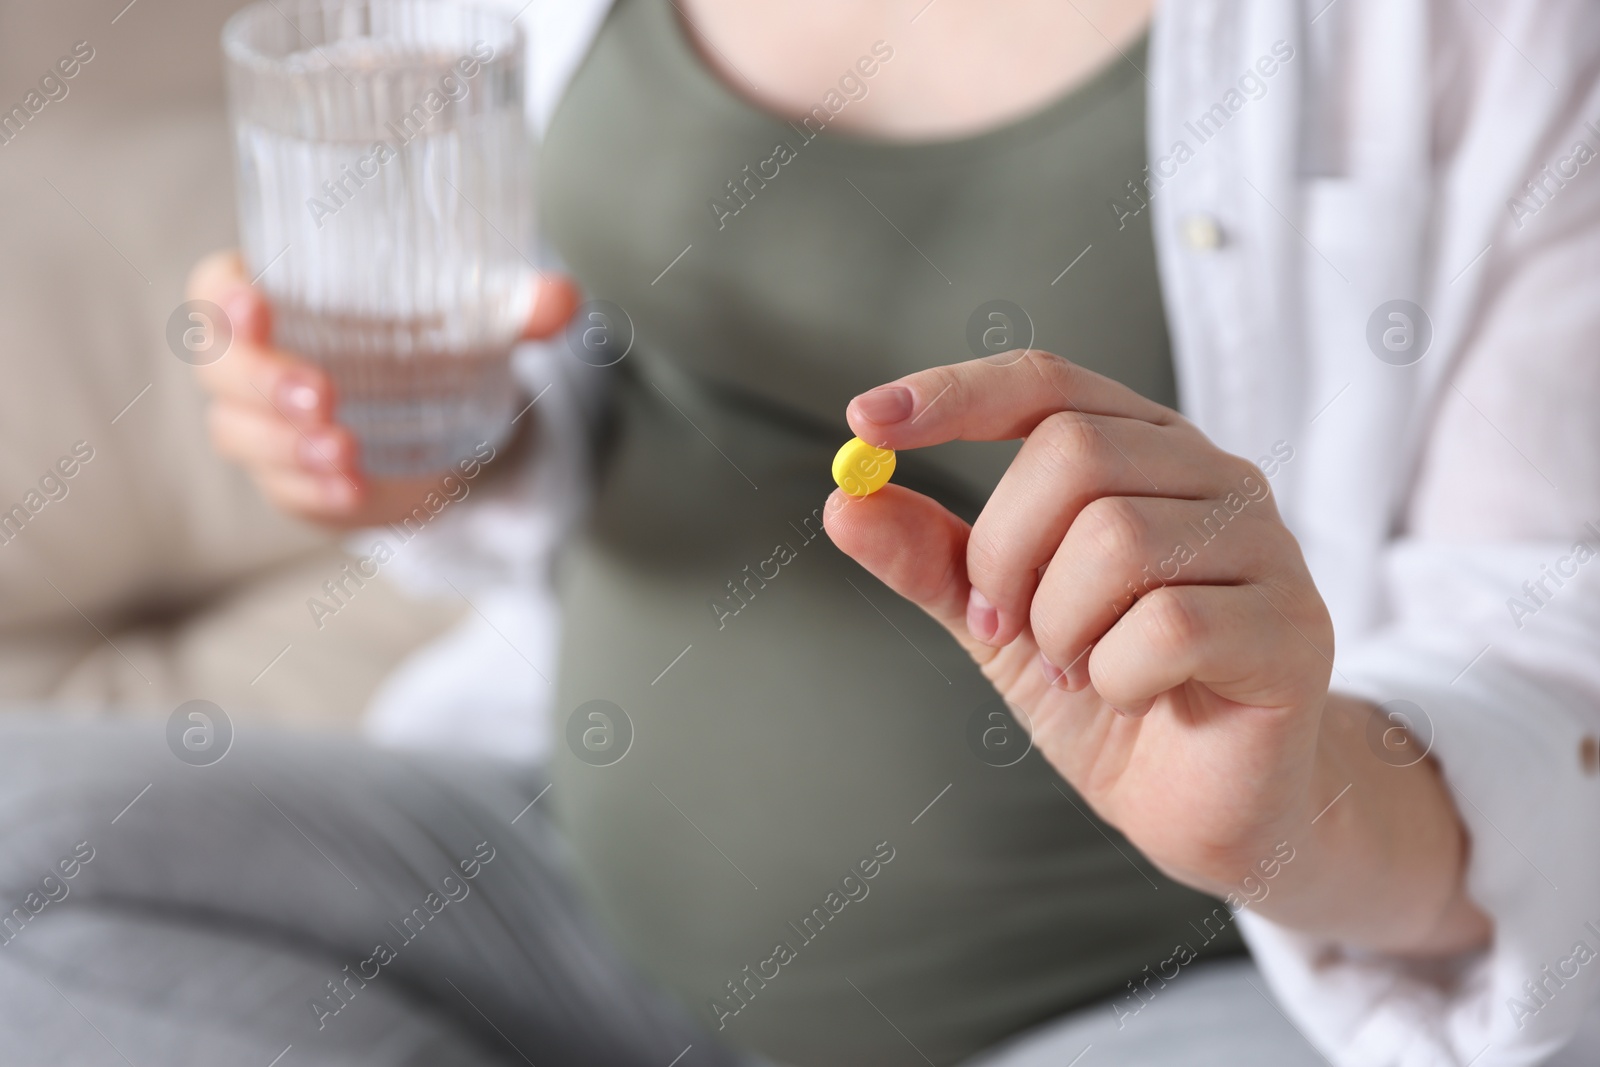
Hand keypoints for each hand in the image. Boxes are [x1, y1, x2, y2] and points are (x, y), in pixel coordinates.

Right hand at [185, 251, 579, 526]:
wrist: (443, 418)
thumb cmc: (431, 342)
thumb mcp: (474, 321)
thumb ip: (516, 307)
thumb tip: (562, 299)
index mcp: (282, 299)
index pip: (218, 291)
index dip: (222, 298)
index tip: (255, 304)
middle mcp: (257, 363)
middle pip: (219, 369)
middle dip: (260, 383)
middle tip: (321, 397)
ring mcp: (266, 429)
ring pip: (239, 436)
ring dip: (286, 447)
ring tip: (343, 452)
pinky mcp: (293, 482)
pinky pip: (284, 492)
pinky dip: (314, 493)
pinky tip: (351, 492)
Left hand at [826, 351, 1488, 953]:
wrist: (1203, 802)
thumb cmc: (1110, 693)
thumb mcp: (999, 621)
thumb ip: (932, 560)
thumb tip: (845, 501)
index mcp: (1142, 450)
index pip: (1044, 382)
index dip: (953, 392)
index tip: (864, 421)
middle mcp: (1212, 475)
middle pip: (1072, 452)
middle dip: (1004, 553)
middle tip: (1004, 625)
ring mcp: (1265, 546)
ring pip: (1117, 540)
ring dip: (1060, 626)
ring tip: (1077, 668)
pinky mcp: (1292, 627)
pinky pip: (1169, 627)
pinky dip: (1117, 676)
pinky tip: (1131, 695)